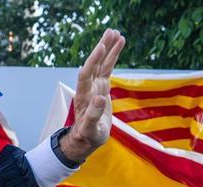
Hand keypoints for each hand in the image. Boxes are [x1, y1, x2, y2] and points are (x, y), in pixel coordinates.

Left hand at [63, 29, 125, 162]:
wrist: (86, 138)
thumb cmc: (88, 136)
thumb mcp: (91, 129)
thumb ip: (93, 115)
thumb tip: (99, 98)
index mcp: (84, 96)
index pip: (86, 74)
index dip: (93, 61)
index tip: (101, 47)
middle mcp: (88, 88)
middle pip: (94, 64)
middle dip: (102, 48)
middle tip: (111, 32)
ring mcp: (95, 86)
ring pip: (102, 64)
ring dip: (108, 49)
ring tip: (116, 33)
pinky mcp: (102, 87)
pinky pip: (107, 68)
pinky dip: (112, 57)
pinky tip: (118, 45)